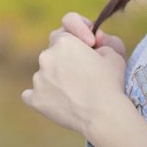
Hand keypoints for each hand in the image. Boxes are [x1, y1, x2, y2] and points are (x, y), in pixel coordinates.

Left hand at [22, 16, 126, 136]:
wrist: (102, 115)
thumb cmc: (110, 83)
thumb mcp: (114, 54)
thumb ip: (102, 42)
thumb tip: (95, 43)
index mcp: (64, 41)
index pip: (66, 31)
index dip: (78, 36)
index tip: (91, 45)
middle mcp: (46, 56)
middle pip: (53, 52)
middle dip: (65, 58)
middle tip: (82, 73)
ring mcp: (38, 78)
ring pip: (44, 74)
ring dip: (55, 78)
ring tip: (74, 93)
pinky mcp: (35, 99)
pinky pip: (31, 95)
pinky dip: (41, 97)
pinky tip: (54, 102)